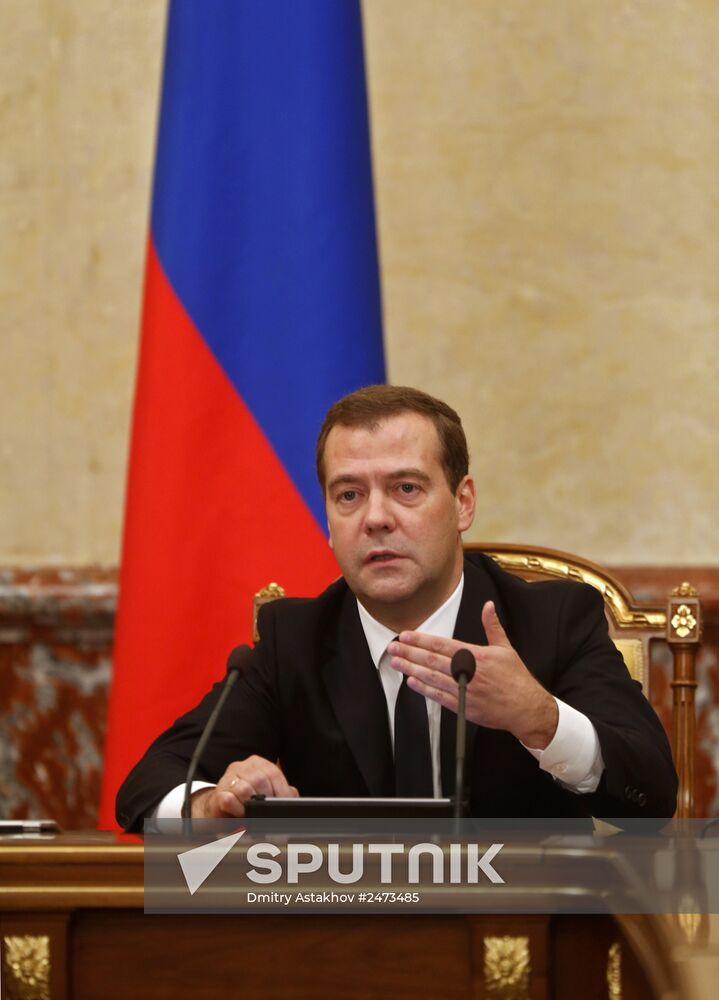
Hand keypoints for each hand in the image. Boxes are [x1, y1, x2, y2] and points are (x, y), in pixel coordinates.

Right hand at [191, 755, 298, 817]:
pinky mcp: (218, 793)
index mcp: (258, 763)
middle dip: (268, 801)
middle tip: (271, 815)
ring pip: (245, 789)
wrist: (219, 807)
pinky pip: (229, 799)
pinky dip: (238, 810)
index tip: (285, 807)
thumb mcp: (267, 793)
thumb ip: (282, 793)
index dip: (282, 791)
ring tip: (257, 816)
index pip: (274, 773)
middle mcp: (243, 767)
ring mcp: (229, 778)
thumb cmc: (246, 800)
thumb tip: (293, 798)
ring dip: (253, 806)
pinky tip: (242, 815)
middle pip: (260, 780)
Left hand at [388, 600, 557, 747]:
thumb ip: (492, 626)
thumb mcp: (506, 648)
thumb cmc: (517, 678)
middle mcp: (469, 672)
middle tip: (393, 646)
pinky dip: (424, 689)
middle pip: (432, 660)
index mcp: (478, 656)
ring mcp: (465, 691)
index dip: (422, 640)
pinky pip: (439, 697)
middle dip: (410, 652)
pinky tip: (411, 681)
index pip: (443, 645)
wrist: (527, 709)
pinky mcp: (464, 707)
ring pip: (432, 678)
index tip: (406, 635)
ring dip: (411, 669)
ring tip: (396, 662)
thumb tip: (488, 605)